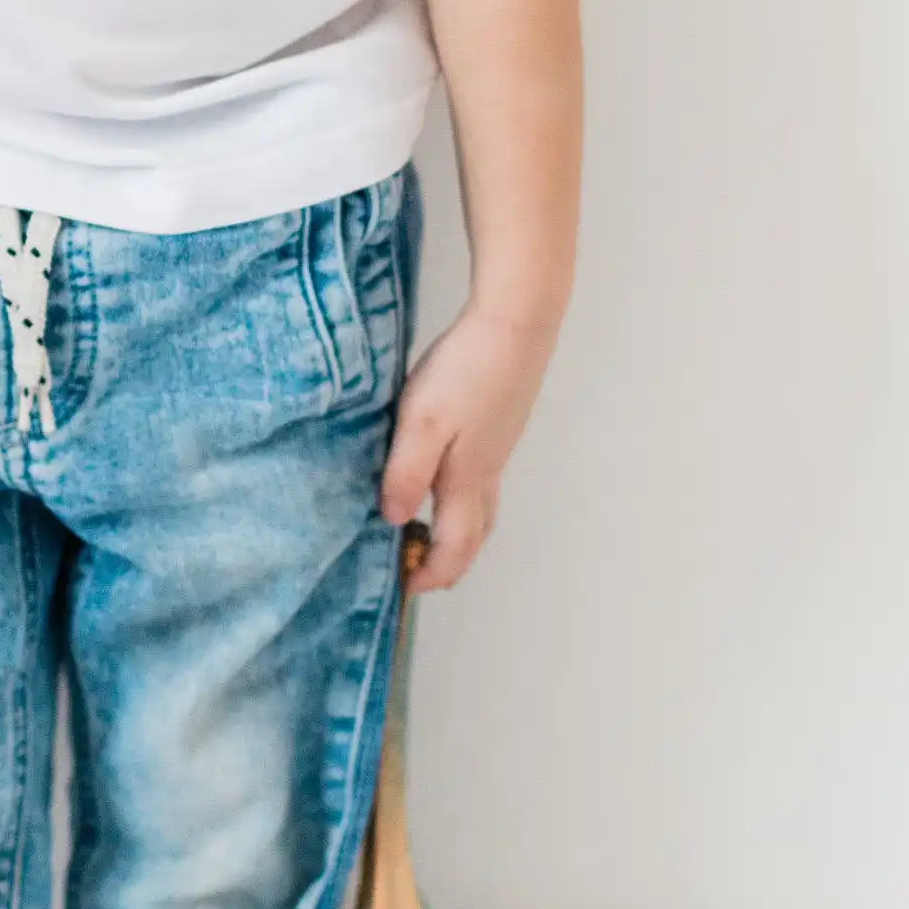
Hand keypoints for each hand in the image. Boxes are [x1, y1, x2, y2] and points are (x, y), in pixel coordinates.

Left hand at [378, 300, 560, 591]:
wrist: (516, 322)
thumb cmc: (466, 371)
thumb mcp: (421, 423)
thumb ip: (406, 473)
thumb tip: (392, 520)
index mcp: (467, 479)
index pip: (454, 549)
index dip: (430, 575)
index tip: (402, 586)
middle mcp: (488, 471)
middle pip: (474, 535)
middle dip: (446, 559)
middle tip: (412, 565)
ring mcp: (498, 446)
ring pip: (480, 505)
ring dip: (454, 527)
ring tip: (419, 524)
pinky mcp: (500, 422)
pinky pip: (481, 476)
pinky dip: (459, 493)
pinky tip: (439, 470)